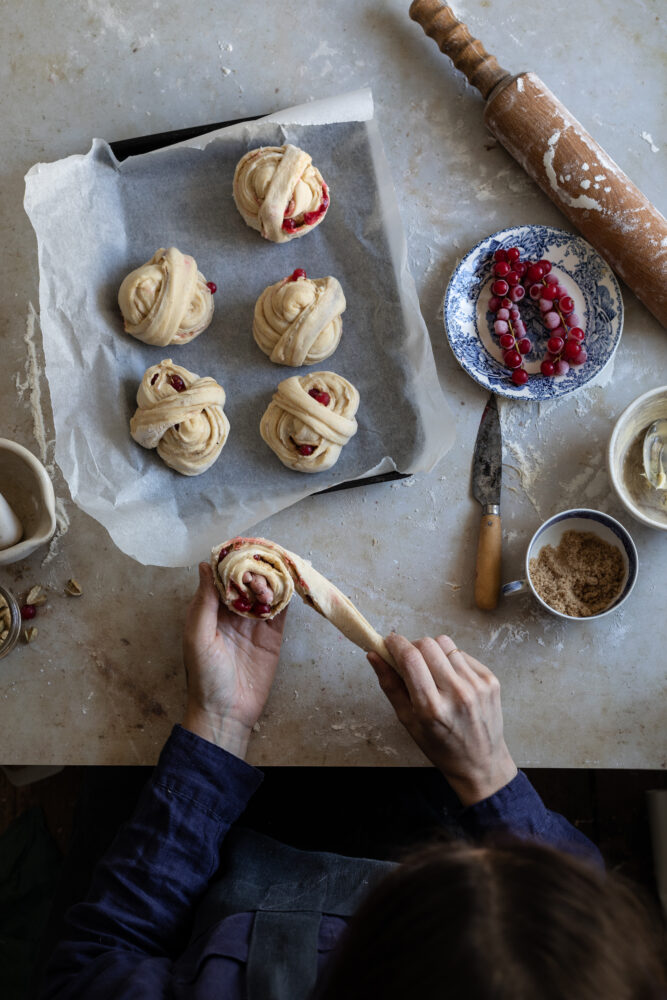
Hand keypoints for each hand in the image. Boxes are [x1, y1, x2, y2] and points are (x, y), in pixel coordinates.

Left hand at [182, 562, 286, 756]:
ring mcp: (254, 622)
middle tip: (256, 579)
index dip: (233, 563)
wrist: (226, 712)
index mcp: (210, 609)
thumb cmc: (205, 677)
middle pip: (247, 579)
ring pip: (266, 590)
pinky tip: (288, 588)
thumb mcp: (198, 637)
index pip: (223, 576)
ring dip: (269, 583)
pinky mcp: (273, 635)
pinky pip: (281, 610)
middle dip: (254, 571)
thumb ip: (204, 602)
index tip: (242, 552)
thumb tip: (206, 565)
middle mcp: (233, 612)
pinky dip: (286, 596)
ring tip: (267, 589)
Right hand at [367, 634, 516, 806]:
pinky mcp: (491, 679)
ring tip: (432, 671)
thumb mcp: (408, 722)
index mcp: (432, 708)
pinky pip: (463, 654)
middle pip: (427, 645)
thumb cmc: (441, 747)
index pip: (410, 659)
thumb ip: (390, 685)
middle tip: (409, 661)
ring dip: (432, 652)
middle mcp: (457, 693)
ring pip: (445, 644)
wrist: (481, 763)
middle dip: (413, 647)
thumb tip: (374, 655)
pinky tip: (451, 679)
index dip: (395, 644)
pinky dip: (451, 660)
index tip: (388, 642)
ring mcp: (477, 685)